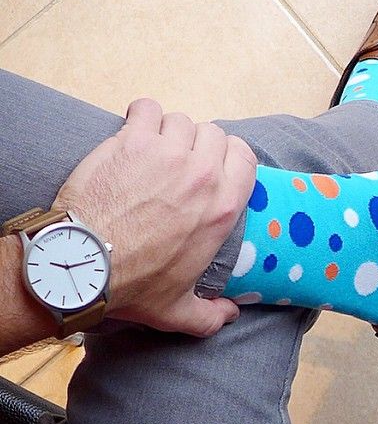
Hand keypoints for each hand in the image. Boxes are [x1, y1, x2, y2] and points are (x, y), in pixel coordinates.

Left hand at [52, 98, 256, 336]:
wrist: (85, 265)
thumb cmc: (134, 285)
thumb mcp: (179, 311)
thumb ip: (211, 315)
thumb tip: (231, 315)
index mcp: (223, 207)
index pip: (245, 157)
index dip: (231, 155)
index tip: (214, 164)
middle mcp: (202, 175)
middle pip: (214, 134)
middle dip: (199, 144)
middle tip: (179, 161)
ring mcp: (168, 154)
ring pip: (181, 121)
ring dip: (169, 131)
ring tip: (153, 148)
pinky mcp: (133, 141)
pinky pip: (147, 109)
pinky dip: (141, 115)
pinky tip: (133, 130)